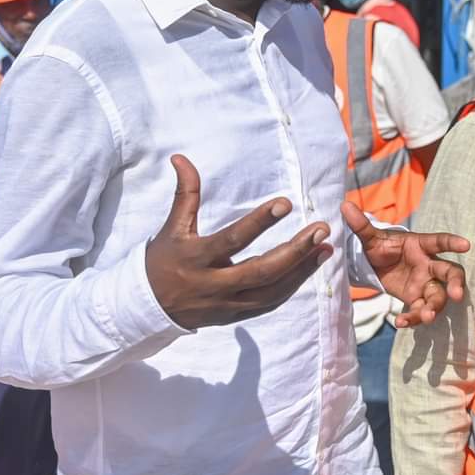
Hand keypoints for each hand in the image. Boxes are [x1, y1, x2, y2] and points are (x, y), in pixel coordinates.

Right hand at [146, 155, 331, 329]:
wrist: (148, 309)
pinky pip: (270, 303)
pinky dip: (292, 286)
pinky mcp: (235, 316)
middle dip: (295, 251)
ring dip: (302, 270)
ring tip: (326, 247)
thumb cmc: (162, 262)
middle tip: (321, 229)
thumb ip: (185, 194)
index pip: (234, 239)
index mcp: (196, 258)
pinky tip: (311, 266)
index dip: (260, 222)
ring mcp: (227, 303)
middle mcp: (214, 284)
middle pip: (262, 271)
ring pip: (272, 291)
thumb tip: (181, 158)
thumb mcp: (172, 227)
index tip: (287, 203)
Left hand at [342, 202, 468, 327]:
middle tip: (455, 295)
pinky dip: (413, 318)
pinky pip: (419, 310)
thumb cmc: (380, 247)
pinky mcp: (416, 299)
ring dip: (435, 307)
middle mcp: (428, 265)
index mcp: (420, 245)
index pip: (439, 242)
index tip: (466, 245)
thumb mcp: (370, 238)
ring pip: (438, 296)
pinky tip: (400, 322)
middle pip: (450, 273)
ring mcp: (424, 284)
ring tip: (427, 316)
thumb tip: (345, 205)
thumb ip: (361, 225)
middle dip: (455, 283)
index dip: (452, 242)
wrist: (375, 265)